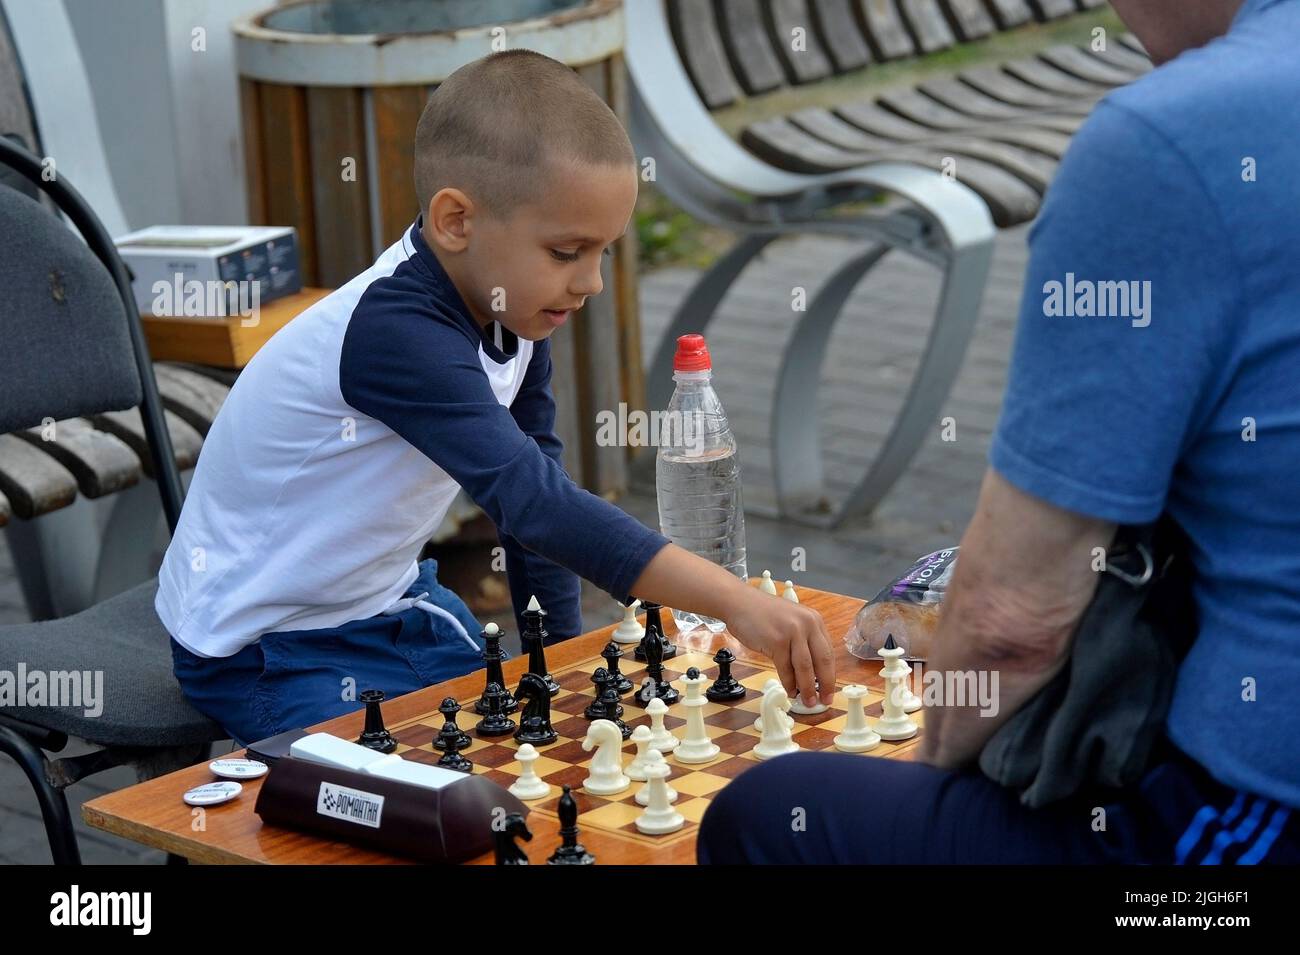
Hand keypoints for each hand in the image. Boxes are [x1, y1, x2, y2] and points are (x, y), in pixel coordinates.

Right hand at [721, 586, 835, 707]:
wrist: (739, 603)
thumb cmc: (762, 615)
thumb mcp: (791, 623)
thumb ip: (802, 643)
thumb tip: (810, 674)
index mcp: (814, 621)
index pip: (828, 652)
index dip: (830, 675)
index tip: (829, 690)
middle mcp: (807, 624)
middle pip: (823, 660)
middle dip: (825, 685)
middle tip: (824, 701)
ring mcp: (792, 631)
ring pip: (805, 667)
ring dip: (807, 688)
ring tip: (807, 701)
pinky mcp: (776, 640)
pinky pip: (785, 668)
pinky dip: (788, 683)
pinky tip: (789, 691)